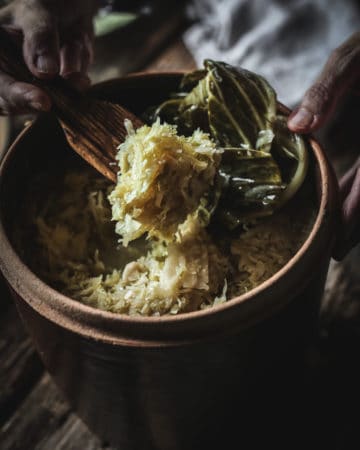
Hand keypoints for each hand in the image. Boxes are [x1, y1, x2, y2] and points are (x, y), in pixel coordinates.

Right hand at [0, 0, 97, 114]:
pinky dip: (78, 76)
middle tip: (69, 86)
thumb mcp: (38, 11)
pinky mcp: (54, 89)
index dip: (17, 96)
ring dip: (68, 80)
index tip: (43, 101)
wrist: (73, 4)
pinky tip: (78, 47)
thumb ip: (40, 39)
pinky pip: (68, 95)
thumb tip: (45, 72)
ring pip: (47, 101)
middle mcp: (7, 70)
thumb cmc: (48, 1)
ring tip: (74, 43)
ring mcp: (30, 81)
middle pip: (16, 102)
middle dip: (46, 95)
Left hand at [287, 32, 359, 258]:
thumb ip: (327, 90)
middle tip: (331, 252)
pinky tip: (338, 194)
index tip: (337, 247)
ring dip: (355, 210)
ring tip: (334, 233)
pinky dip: (356, 187)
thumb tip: (295, 128)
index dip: (355, 218)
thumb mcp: (353, 61)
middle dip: (356, 226)